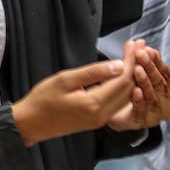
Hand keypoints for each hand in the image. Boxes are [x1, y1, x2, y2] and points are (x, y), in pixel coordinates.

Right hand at [12, 57, 132, 145]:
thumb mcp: (64, 80)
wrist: (30, 124)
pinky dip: (124, 88)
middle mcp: (103, 114)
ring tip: (134, 59)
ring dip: (132, 77)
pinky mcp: (98, 121)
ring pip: (126, 97)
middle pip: (128, 88)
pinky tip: (123, 77)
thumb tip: (118, 65)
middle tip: (139, 48)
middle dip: (135, 67)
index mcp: (94, 104)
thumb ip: (92, 73)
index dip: (130, 60)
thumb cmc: (42, 100)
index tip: (133, 44)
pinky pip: (119, 103)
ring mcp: (101, 120)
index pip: (122, 79)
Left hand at [108, 40, 169, 131]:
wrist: (116, 112)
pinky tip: (134, 91)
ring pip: (152, 97)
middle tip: (141, 55)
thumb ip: (145, 63)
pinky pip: (141, 111)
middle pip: (161, 85)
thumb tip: (143, 45)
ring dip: (144, 82)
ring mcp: (156, 115)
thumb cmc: (134, 91)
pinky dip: (138, 100)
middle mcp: (169, 105)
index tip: (149, 51)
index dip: (158, 63)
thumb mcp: (141, 75)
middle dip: (151, 68)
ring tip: (136, 69)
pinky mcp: (140, 122)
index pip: (168, 76)